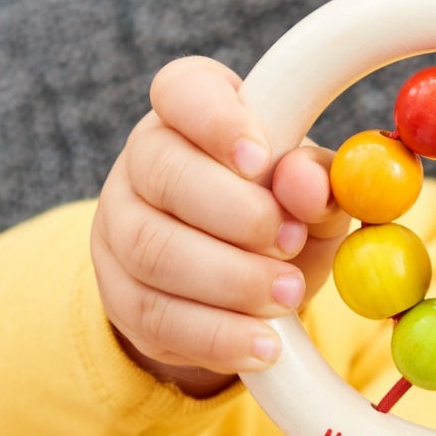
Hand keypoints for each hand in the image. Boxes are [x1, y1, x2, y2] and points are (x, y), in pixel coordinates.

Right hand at [91, 57, 350, 397]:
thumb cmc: (279, 210)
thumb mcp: (310, 189)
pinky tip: (263, 344)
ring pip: (153, 249)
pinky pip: (155, 315)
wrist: (238, 285)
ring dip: (230, 279)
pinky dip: (215, 335)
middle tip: (291, 242)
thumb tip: (305, 184)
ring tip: (288, 296)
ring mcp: (119, 227)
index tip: (260, 158)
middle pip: (163, 174)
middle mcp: (143, 159)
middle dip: (235, 214)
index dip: (216, 121)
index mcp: (190, 110)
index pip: (181, 91)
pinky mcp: (118, 294)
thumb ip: (316, 180)